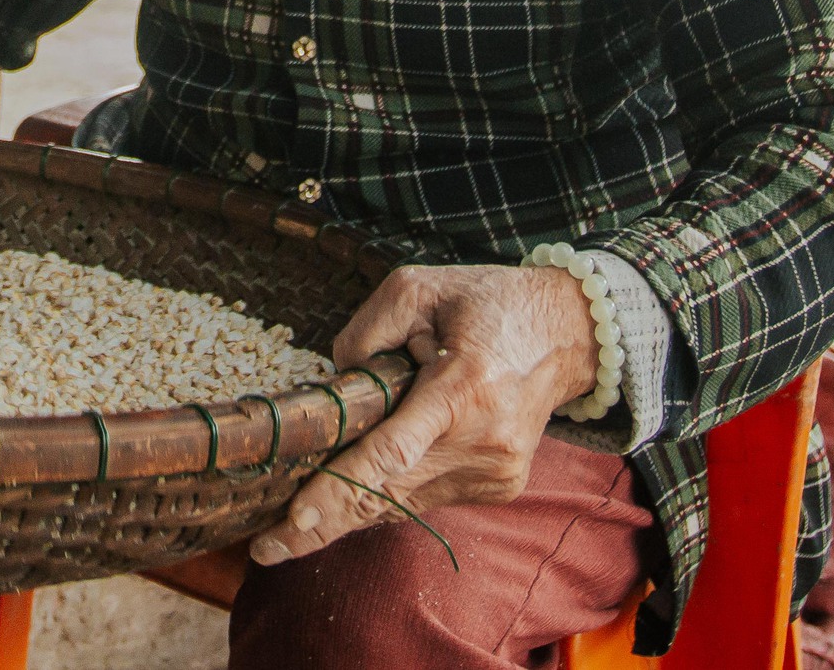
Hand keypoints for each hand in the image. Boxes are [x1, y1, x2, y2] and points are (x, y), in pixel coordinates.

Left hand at [250, 264, 600, 565]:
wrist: (567, 332)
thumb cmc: (488, 303)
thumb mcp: (418, 288)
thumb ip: (366, 331)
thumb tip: (336, 382)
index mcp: (463, 390)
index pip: (390, 454)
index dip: (339, 489)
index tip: (294, 520)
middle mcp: (483, 442)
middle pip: (389, 494)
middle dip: (325, 522)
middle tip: (266, 545)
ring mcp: (496, 472)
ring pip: (405, 504)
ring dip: (352, 510)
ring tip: (294, 522)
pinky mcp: (499, 485)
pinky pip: (427, 498)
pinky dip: (390, 494)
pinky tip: (356, 490)